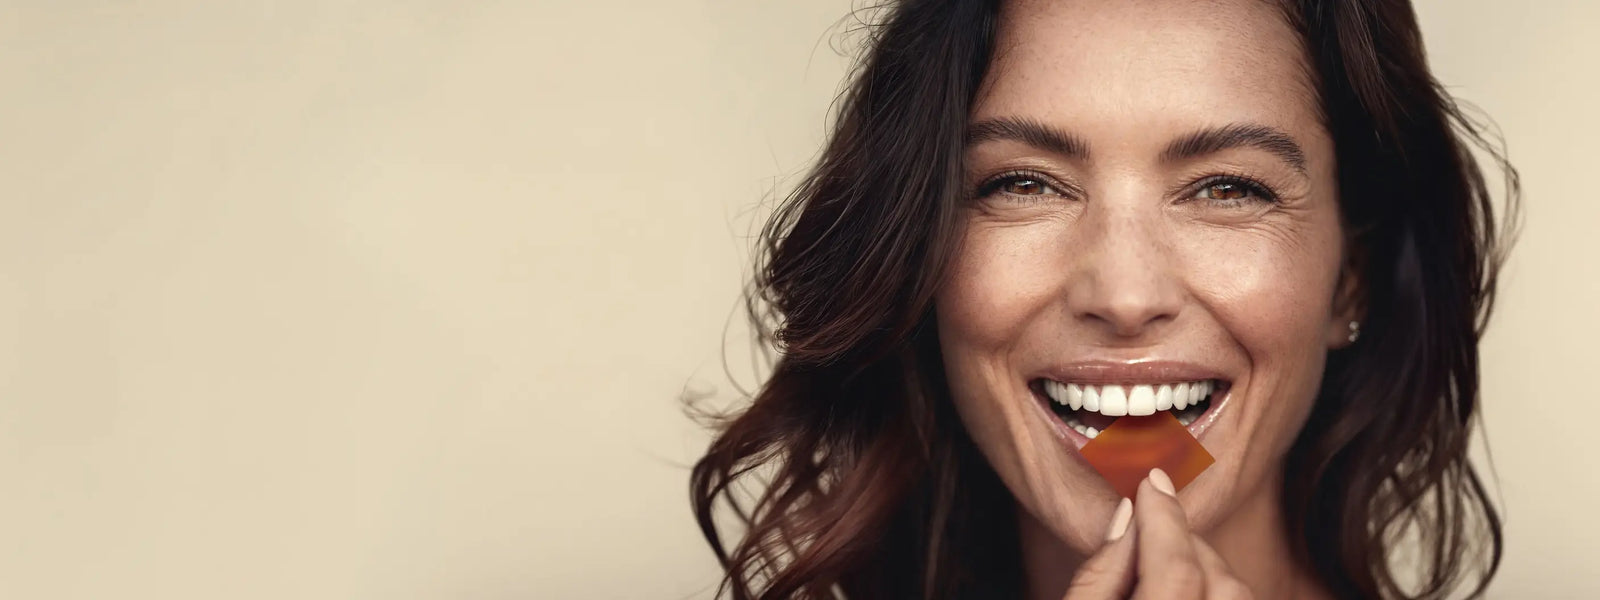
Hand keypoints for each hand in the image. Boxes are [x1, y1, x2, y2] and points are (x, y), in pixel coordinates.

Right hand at [1062, 469, 1253, 599]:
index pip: (1177, 571)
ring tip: (1164, 564)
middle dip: (1187, 545)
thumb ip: (1098, 572)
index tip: (1151, 482)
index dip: (1163, 519)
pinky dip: (1214, 590)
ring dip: (1206, 570)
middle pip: (1221, 581)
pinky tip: (1183, 591)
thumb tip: (1129, 515)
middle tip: (1149, 531)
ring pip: (1239, 595)